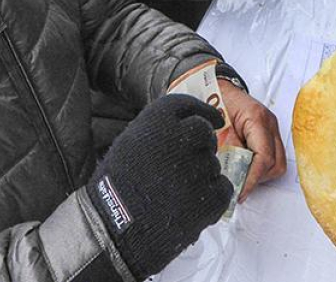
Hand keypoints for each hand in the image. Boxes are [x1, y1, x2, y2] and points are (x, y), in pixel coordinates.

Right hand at [89, 95, 232, 279]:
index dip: (204, 111)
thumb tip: (183, 125)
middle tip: (188, 163)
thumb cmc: (114, 191)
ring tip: (177, 192)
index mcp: (156, 122)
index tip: (214, 120)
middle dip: (202, 145)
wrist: (111, 231)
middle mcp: (179, 139)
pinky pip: (223, 187)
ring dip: (202, 174)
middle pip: (204, 133)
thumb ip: (158, 131)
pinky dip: (213, 196)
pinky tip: (192, 204)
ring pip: (213, 163)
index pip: (188, 105)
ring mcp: (196, 169)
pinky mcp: (208, 198)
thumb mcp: (129, 145)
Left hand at [218, 81, 286, 200]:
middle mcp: (269, 124)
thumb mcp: (216, 128)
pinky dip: (260, 166)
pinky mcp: (269, 133)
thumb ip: (226, 151)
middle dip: (258, 178)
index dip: (252, 179)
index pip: (264, 158)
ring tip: (241, 174)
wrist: (217, 86)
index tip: (240, 192)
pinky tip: (245, 165)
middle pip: (275, 163)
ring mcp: (272, 128)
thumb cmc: (214, 102)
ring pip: (277, 163)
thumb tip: (231, 177)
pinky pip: (272, 156)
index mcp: (257, 119)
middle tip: (238, 185)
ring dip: (260, 174)